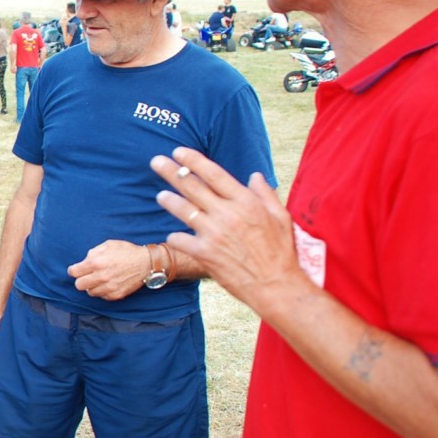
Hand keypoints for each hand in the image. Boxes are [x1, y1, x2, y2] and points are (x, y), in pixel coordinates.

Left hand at [67, 239, 148, 299]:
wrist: (147, 263)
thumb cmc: (127, 251)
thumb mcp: (108, 244)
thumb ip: (93, 252)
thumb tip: (84, 261)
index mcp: (96, 262)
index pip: (74, 272)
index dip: (73, 270)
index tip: (75, 270)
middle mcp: (101, 277)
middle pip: (79, 285)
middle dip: (81, 279)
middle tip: (87, 275)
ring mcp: (109, 287)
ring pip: (90, 292)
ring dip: (92, 286)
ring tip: (99, 279)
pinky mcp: (116, 295)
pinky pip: (102, 296)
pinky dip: (102, 291)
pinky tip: (107, 284)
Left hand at [149, 148, 308, 310]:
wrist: (276, 286)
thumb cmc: (281, 252)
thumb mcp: (281, 217)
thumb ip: (266, 194)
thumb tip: (255, 175)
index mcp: (246, 202)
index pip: (214, 174)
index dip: (193, 161)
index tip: (178, 152)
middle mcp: (227, 214)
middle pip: (192, 187)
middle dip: (171, 172)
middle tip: (156, 161)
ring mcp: (214, 233)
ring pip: (183, 210)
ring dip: (169, 200)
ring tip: (160, 195)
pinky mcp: (204, 253)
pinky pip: (180, 239)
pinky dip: (176, 237)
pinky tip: (175, 236)